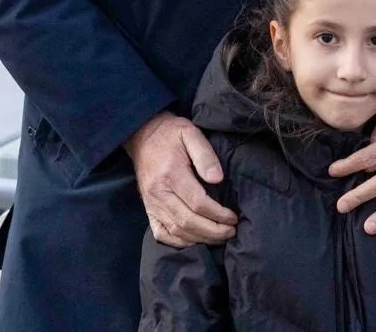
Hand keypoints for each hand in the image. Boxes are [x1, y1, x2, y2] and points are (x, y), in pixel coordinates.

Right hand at [125, 111, 236, 247]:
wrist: (142, 136)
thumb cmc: (171, 134)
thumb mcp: (191, 133)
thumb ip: (205, 155)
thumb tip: (217, 179)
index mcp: (171, 174)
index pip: (198, 203)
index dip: (218, 214)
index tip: (233, 217)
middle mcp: (159, 193)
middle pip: (188, 222)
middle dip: (213, 231)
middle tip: (232, 231)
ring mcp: (151, 204)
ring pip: (176, 231)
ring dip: (200, 239)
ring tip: (220, 237)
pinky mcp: (148, 209)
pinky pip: (161, 234)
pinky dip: (179, 242)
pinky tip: (196, 241)